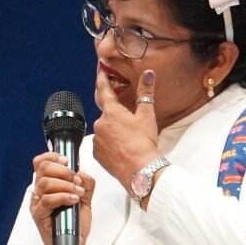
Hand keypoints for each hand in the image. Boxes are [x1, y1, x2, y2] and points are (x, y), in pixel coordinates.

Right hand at [30, 152, 94, 244]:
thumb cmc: (74, 224)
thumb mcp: (85, 200)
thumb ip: (86, 185)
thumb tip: (82, 173)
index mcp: (48, 185)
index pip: (41, 163)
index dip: (52, 157)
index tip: (67, 161)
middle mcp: (39, 192)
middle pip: (42, 168)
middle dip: (63, 170)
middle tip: (77, 181)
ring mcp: (37, 204)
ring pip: (45, 183)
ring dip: (65, 184)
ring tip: (77, 193)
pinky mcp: (38, 216)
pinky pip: (47, 200)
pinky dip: (63, 196)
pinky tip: (73, 200)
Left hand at [92, 66, 159, 188]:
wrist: (140, 170)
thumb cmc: (143, 142)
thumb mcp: (147, 115)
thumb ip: (146, 92)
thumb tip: (148, 73)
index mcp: (111, 112)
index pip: (104, 91)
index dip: (103, 81)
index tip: (101, 74)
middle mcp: (100, 124)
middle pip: (107, 115)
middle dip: (116, 118)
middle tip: (130, 126)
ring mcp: (97, 140)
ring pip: (105, 131)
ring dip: (113, 133)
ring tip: (128, 142)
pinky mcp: (97, 155)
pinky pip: (102, 146)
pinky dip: (110, 146)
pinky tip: (121, 151)